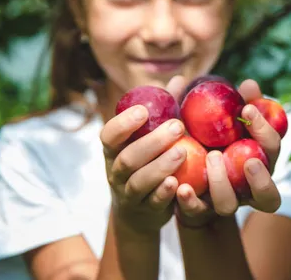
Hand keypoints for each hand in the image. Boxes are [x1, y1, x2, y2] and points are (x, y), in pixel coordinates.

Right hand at [100, 77, 187, 233]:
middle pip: (128, 158)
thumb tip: (179, 79)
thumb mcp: (151, 138)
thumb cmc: (148, 162)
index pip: (108, 135)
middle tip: (177, 126)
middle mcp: (116, 171)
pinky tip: (176, 183)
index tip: (144, 110)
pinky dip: (163, 193)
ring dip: (160, 166)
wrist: (140, 211)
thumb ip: (165, 111)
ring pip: (138, 181)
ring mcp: (128, 193)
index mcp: (114, 150)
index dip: (123, 123)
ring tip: (182, 152)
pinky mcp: (144, 211)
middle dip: (152, 142)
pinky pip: (152, 203)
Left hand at [174, 78, 281, 227]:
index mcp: (258, 161)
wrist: (180, 168)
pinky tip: (181, 187)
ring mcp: (222, 202)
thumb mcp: (221, 117)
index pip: (272, 149)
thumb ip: (235, 102)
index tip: (248, 109)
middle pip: (268, 195)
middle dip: (261, 178)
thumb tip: (249, 84)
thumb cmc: (209, 136)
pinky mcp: (197, 211)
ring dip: (223, 184)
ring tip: (212, 159)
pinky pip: (196, 213)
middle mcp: (245, 188)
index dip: (266, 131)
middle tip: (249, 159)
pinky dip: (190, 201)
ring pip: (230, 206)